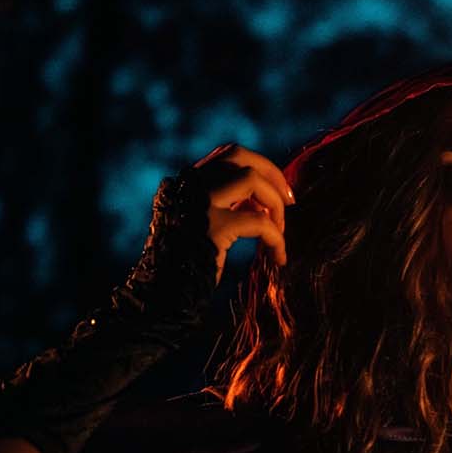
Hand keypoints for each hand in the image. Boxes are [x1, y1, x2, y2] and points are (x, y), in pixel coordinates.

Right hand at [190, 142, 294, 278]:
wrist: (162, 297)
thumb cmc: (186, 268)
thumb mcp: (201, 226)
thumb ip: (223, 205)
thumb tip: (261, 199)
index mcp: (183, 185)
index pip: (226, 156)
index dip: (259, 168)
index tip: (275, 192)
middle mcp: (187, 187)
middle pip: (238, 155)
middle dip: (271, 173)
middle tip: (289, 201)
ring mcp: (199, 204)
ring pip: (251, 178)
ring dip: (275, 204)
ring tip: (280, 233)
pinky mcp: (213, 228)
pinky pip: (260, 222)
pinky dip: (277, 238)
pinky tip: (278, 257)